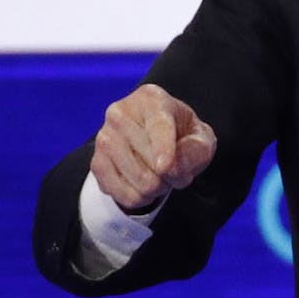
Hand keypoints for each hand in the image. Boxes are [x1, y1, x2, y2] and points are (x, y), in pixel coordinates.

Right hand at [89, 83, 217, 211]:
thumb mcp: (201, 138)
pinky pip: (124, 195)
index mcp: (151, 99)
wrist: (154, 142)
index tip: (165, 168)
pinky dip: (141, 198)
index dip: (163, 148)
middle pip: (151, 159)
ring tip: (161, 175)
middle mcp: (120, 113)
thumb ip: (196, 150)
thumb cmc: (182, 136)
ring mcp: (104, 138)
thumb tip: (170, 169)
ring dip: (159, 188)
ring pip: (139, 180)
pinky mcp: (96, 163)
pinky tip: (143, 184)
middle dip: (172, 174)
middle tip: (175, 168)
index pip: (158, 126)